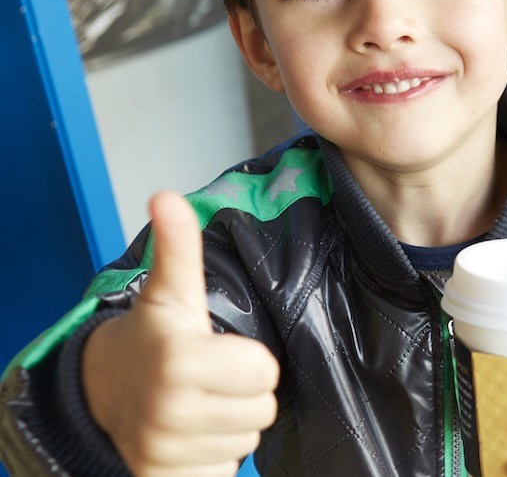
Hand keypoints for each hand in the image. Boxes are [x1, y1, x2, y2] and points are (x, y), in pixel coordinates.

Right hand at [82, 191, 279, 476]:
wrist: (100, 393)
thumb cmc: (150, 338)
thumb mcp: (170, 293)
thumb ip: (178, 247)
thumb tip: (167, 197)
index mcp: (181, 361)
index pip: (265, 372)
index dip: (251, 360)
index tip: (220, 352)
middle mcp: (170, 412)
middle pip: (262, 410)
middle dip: (244, 392)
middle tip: (211, 378)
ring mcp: (166, 451)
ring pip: (246, 442)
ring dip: (231, 424)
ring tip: (199, 402)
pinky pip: (225, 471)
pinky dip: (215, 456)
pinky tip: (192, 433)